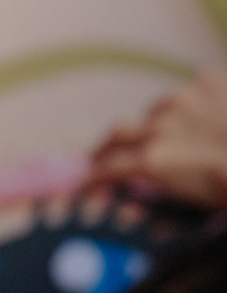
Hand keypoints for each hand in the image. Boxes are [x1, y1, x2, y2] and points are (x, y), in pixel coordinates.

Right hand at [87, 72, 226, 208]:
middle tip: (101, 159)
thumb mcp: (196, 202)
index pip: (107, 167)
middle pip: (116, 135)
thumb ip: (156, 202)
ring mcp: (183, 98)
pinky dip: (186, 110)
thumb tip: (127, 211)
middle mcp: (160, 125)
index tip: (86, 185)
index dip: (93, 178)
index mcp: (155, 160)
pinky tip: (202, 121)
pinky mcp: (205, 81)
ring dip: (152, 128)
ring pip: (152, 112)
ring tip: (167, 141)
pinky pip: (185, 95)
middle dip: (104, 150)